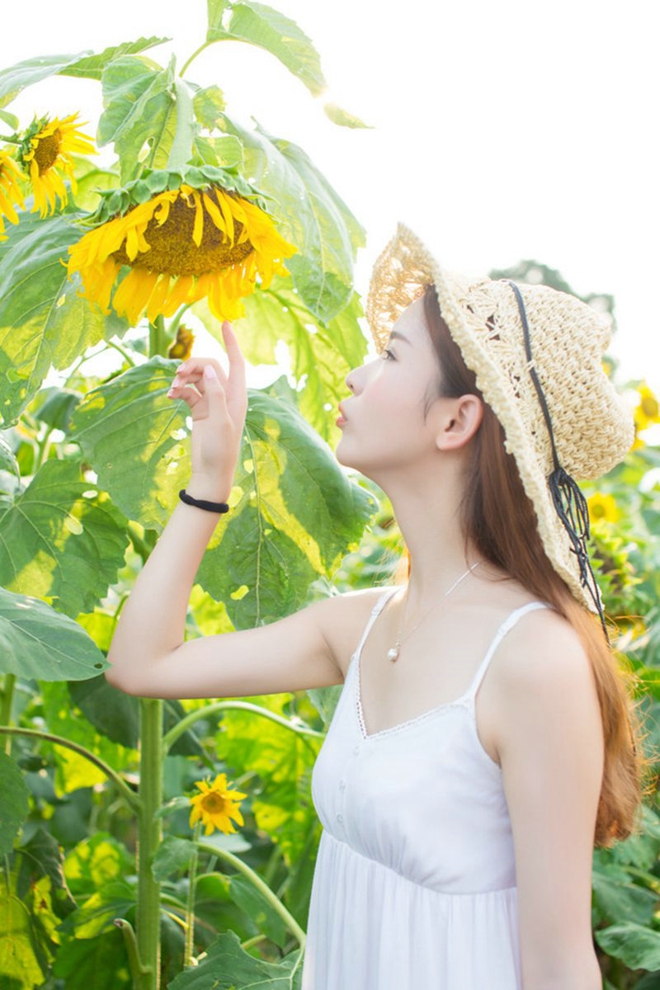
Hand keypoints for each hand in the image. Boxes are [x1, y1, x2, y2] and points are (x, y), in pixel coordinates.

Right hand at [167, 322, 246, 498]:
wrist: (211, 472)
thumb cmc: (220, 449)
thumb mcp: (219, 420)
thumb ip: (215, 393)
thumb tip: (210, 368)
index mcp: (236, 395)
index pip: (236, 361)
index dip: (231, 342)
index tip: (224, 322)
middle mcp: (225, 395)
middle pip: (209, 366)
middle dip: (193, 366)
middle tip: (178, 375)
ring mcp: (211, 401)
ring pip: (197, 377)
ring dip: (183, 378)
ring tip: (172, 387)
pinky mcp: (199, 409)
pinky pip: (188, 391)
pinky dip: (179, 389)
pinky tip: (170, 395)